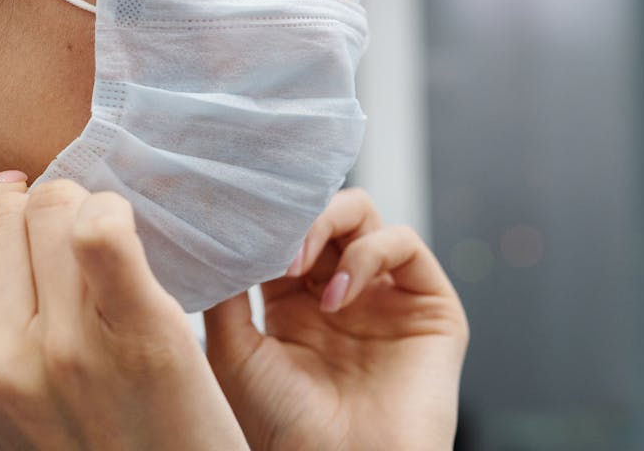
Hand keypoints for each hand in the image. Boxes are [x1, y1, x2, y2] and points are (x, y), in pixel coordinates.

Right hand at [0, 174, 248, 450]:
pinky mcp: (139, 337)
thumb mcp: (7, 405)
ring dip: (85, 205)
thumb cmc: (94, 447)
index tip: (12, 204)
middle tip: (76, 231)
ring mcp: (66, 351)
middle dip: (36, 204)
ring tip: (112, 243)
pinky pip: (102, 234)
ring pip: (53, 207)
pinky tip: (132, 229)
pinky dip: (114, 212)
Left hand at [204, 189, 468, 450]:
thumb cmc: (281, 427)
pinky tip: (337, 295)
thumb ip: (226, 293)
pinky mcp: (429, 306)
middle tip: (271, 242)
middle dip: (295, 217)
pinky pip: (404, 245)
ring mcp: (385, 297)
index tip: (236, 216)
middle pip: (323, 216)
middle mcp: (340, 294)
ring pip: (363, 217)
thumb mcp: (234, 351)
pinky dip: (368, 253)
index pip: (284, 233)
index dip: (263, 221)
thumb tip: (214, 237)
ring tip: (297, 267)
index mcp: (293, 303)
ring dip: (326, 225)